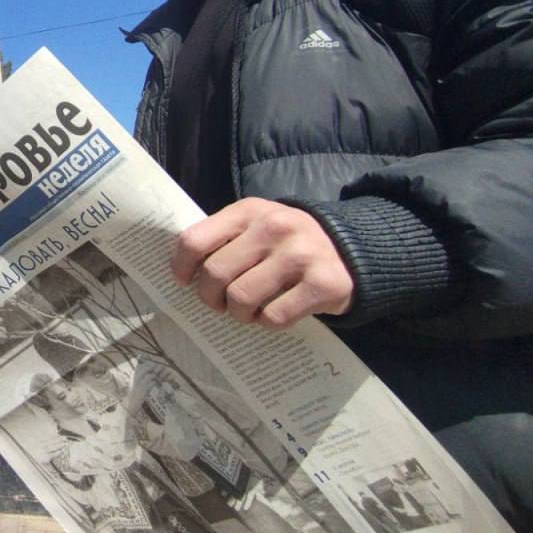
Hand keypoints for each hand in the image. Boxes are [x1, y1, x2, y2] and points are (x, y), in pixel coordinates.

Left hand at [171, 198, 353, 328]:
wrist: (351, 250)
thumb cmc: (287, 243)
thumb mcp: (255, 226)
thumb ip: (224, 239)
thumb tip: (182, 271)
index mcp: (248, 211)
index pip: (195, 240)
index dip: (181, 266)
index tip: (184, 281)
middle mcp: (274, 227)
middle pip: (215, 274)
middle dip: (211, 298)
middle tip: (220, 303)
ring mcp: (300, 254)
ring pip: (241, 299)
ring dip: (239, 313)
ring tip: (248, 310)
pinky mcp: (322, 284)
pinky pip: (274, 317)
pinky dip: (267, 322)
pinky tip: (274, 312)